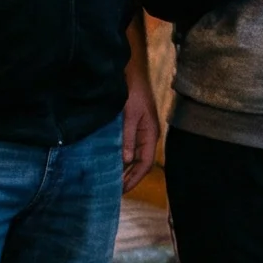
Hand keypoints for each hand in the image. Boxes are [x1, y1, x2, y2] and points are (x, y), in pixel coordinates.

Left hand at [120, 67, 161, 191]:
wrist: (131, 71)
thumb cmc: (133, 91)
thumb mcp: (130, 115)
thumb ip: (128, 138)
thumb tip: (126, 161)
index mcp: (150, 134)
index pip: (146, 164)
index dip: (135, 178)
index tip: (122, 190)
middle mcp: (147, 135)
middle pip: (141, 163)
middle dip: (130, 177)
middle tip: (115, 191)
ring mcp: (141, 130)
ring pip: (134, 156)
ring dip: (125, 168)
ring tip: (113, 180)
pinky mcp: (133, 125)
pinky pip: (129, 146)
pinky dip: (122, 156)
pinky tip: (112, 161)